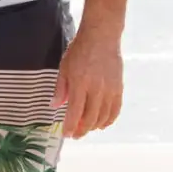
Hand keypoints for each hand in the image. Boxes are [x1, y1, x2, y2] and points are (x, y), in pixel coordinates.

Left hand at [53, 22, 123, 138]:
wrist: (101, 37)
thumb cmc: (79, 50)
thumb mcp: (64, 67)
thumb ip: (60, 88)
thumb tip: (54, 106)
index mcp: (79, 84)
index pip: (74, 112)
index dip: (70, 126)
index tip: (66, 135)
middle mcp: (96, 90)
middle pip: (90, 118)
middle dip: (81, 130)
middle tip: (75, 135)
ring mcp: (109, 90)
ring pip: (103, 117)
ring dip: (94, 127)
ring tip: (86, 129)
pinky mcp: (119, 88)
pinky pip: (115, 110)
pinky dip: (109, 120)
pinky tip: (102, 123)